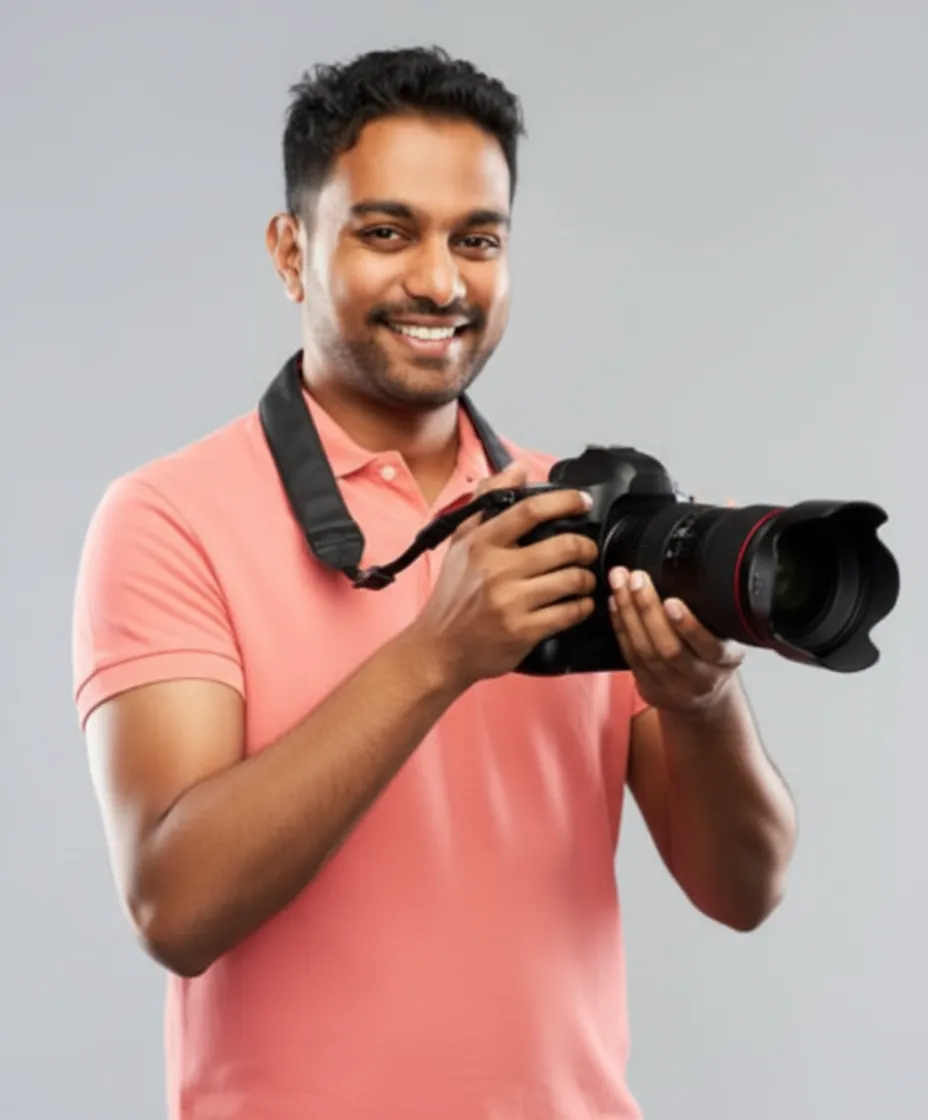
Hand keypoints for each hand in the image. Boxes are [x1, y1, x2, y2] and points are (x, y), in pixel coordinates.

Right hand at [411, 462, 598, 690]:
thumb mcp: (460, 543)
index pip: (530, 510)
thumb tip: (516, 469)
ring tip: (583, 579)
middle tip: (587, 551)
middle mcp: (496, 571)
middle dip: (586, 547)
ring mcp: (511, 603)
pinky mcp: (524, 631)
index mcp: (481, 544)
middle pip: (563, 547)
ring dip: (587, 579)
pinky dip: (582, 606)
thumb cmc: (452, 596)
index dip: (564, 501)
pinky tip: (578, 603)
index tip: (582, 502)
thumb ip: (486, 501)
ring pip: (573, 580)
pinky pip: (570, 612)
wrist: (439, 648)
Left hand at [608, 566, 744, 714]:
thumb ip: (716, 619)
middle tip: (637, 578)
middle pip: (667, 648)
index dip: (689, 626)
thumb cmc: (716, 662)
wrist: (706, 701)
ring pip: (643, 651)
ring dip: (628, 612)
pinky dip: (620, 625)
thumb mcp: (730, 641)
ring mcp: (671, 687)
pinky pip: (629, 655)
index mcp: (723, 664)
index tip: (673, 601)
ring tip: (621, 583)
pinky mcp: (648, 687)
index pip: (709, 648)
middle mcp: (698, 679)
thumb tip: (693, 575)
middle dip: (648, 610)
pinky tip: (615, 602)